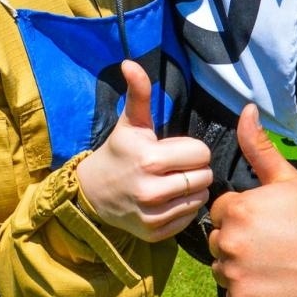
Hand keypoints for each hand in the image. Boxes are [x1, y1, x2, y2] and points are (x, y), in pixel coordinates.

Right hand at [76, 61, 211, 241]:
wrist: (92, 193)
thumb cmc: (118, 152)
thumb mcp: (130, 123)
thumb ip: (138, 93)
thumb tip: (130, 62)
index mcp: (149, 159)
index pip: (201, 154)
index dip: (193, 150)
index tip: (176, 150)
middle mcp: (151, 190)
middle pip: (204, 177)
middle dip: (195, 169)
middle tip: (177, 167)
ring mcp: (152, 215)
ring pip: (200, 199)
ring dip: (193, 189)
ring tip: (174, 182)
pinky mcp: (154, 233)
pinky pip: (189, 219)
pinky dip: (184, 209)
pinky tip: (168, 200)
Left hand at [208, 104, 296, 296]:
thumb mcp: (289, 180)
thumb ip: (260, 148)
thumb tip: (246, 109)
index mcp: (237, 209)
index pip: (221, 211)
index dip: (243, 216)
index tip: (268, 224)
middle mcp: (229, 242)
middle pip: (219, 241)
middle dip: (238, 241)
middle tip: (271, 246)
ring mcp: (234, 276)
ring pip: (222, 269)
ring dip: (239, 268)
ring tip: (272, 266)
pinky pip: (233, 296)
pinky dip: (248, 294)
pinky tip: (273, 285)